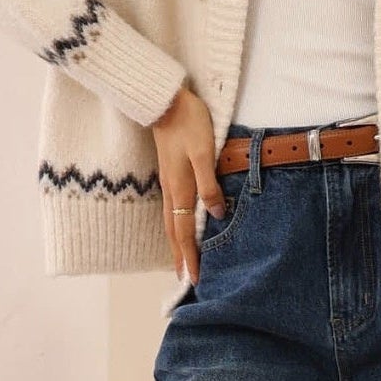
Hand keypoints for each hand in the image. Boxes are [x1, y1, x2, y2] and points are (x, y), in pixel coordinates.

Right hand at [153, 84, 225, 284]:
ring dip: (176, 244)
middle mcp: (171, 190)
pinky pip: (171, 209)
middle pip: (174, 232)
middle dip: (180, 257)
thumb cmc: (189, 122)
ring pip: (171, 222)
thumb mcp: (204, 152)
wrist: (165, 100)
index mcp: (180, 189)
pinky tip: (180, 228)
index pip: (185, 232)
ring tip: (181, 261)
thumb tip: (215, 214)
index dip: (190, 257)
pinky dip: (175, 226)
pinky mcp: (169, 174)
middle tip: (185, 281)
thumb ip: (209, 184)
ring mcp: (168, 182)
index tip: (193, 280)